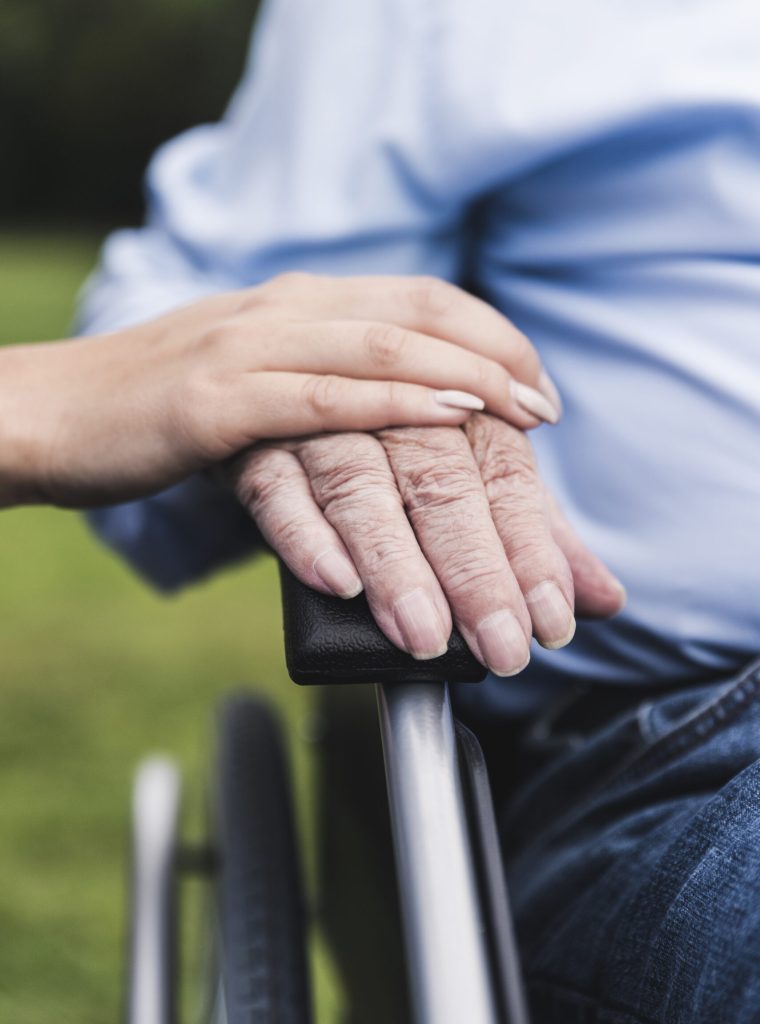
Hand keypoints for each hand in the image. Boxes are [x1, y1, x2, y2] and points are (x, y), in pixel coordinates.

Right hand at [0, 273, 559, 508]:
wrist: (53, 412)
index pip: (421, 299)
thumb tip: (397, 422)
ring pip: (376, 348)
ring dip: (459, 379)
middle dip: (496, 358)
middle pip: (415, 314)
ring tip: (520, 417)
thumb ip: (323, 386)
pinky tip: (437, 424)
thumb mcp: (256, 382)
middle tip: (549, 411)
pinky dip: (386, 410)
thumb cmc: (161, 409)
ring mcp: (246, 352)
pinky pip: (317, 403)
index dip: (492, 336)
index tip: (539, 387)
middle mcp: (282, 312)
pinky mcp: (213, 405)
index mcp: (299, 305)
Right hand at [229, 415, 624, 674]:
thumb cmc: (408, 445)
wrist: (309, 383)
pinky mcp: (264, 450)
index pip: (507, 479)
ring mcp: (328, 427)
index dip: (532, 552)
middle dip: (474, 571)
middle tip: (500, 647)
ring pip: (363, 490)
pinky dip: (306, 536)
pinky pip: (280, 490)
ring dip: (396, 564)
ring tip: (425, 635)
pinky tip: (337, 582)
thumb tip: (607, 599)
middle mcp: (401, 409)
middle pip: (442, 485)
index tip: (551, 621)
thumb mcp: (480, 482)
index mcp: (466, 409)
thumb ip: (536, 537)